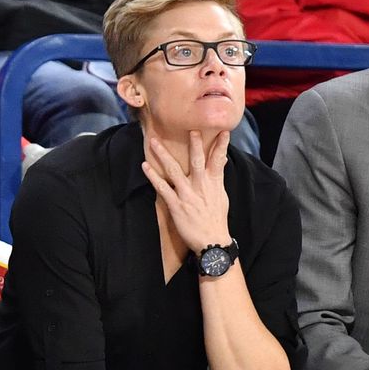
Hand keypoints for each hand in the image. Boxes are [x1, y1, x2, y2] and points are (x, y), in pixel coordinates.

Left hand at [141, 131, 231, 253]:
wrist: (212, 240)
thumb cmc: (216, 219)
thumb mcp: (221, 197)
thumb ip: (217, 178)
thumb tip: (220, 163)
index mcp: (214, 183)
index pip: (219, 159)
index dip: (221, 145)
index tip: (223, 131)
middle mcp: (201, 186)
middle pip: (197, 160)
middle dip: (195, 144)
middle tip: (191, 129)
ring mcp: (187, 194)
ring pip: (174, 170)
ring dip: (163, 155)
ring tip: (154, 142)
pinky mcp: (176, 205)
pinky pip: (162, 187)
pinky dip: (153, 176)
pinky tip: (145, 166)